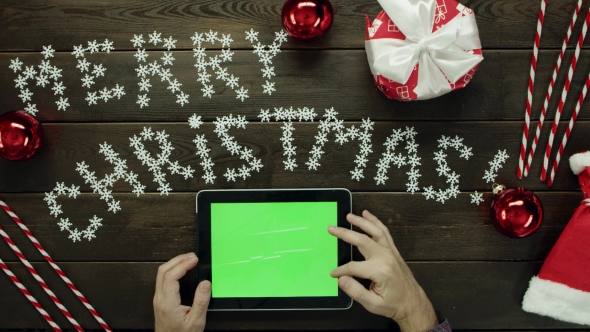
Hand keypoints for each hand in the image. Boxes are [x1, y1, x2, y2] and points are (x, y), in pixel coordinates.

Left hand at [154, 253, 210, 331]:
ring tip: (187, 260)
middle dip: (177, 260)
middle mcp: (160, 299)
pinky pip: (162, 279)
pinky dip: (172, 270)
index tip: (194, 260)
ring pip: (161, 274)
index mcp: (168, 303)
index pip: (171, 276)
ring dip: (174, 263)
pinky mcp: (160, 300)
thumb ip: (201, 302)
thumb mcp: (196, 321)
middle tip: (191, 256)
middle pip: (163, 271)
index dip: (183, 265)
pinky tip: (181, 270)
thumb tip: (205, 283)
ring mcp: (158, 299)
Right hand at [328, 211, 437, 331]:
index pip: (353, 267)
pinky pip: (384, 233)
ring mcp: (390, 252)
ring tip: (349, 216)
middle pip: (361, 241)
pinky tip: (367, 215)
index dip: (341, 270)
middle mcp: (385, 258)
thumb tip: (341, 280)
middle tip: (331, 229)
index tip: (333, 274)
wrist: (413, 303)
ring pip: (374, 231)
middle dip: (345, 233)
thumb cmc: (394, 305)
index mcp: (379, 271)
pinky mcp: (393, 251)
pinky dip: (375, 222)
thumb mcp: (373, 304)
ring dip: (361, 222)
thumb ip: (355, 292)